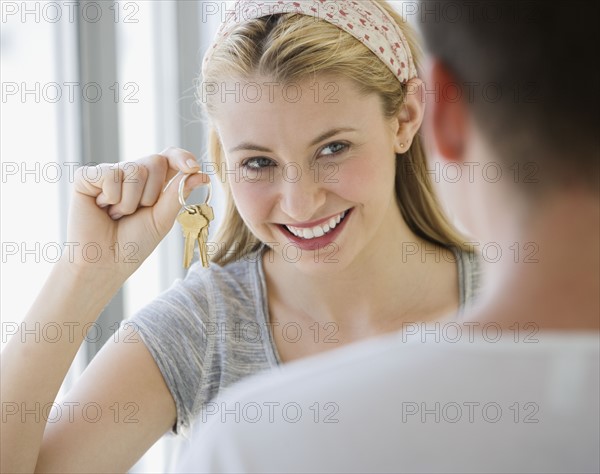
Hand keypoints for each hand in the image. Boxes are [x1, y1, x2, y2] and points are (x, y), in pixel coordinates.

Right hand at [64, 147, 209, 279]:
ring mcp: (109, 173)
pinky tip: (101, 208)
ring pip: (134, 170)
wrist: (106, 262)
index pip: (169, 156)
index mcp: (152, 182)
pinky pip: (110, 174)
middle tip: (135, 213)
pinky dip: (111, 197)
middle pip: (155, 161)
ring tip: (116, 215)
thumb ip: (178, 194)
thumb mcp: (162, 219)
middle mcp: (131, 173)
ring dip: (130, 202)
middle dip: (151, 194)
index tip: (192, 167)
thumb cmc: (134, 243)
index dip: (181, 157)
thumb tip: (202, 174)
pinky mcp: (86, 177)